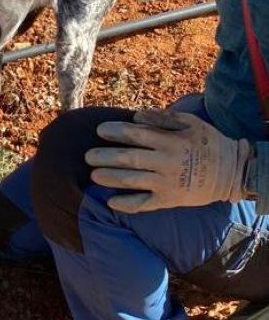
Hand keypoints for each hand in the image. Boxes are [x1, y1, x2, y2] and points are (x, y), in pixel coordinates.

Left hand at [84, 109, 251, 212]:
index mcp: (170, 142)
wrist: (232, 172)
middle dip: (105, 157)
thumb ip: (163, 118)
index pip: (137, 135)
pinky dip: (127, 204)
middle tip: (87, 156)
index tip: (100, 130)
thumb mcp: (190, 123)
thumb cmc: (207, 142)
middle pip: (129, 159)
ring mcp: (167, 183)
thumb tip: (136, 116)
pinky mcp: (169, 200)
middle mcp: (166, 162)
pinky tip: (111, 202)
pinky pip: (144, 204)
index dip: (116, 132)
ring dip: (110, 178)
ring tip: (94, 175)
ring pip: (132, 181)